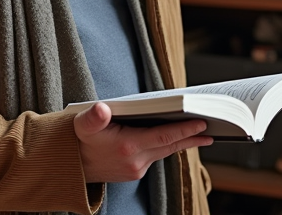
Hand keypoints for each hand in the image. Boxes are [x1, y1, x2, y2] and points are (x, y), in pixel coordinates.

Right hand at [73, 102, 212, 182]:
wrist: (68, 166)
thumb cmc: (78, 139)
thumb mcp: (82, 124)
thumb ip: (93, 116)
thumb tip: (102, 109)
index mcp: (128, 147)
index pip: (164, 137)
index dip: (184, 130)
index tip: (202, 124)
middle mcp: (135, 161)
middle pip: (170, 146)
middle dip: (191, 138)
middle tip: (212, 129)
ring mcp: (135, 169)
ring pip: (165, 152)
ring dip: (182, 143)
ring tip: (201, 134)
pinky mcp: (133, 172)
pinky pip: (156, 156)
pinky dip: (168, 147)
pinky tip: (176, 139)